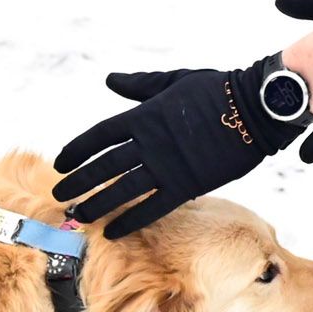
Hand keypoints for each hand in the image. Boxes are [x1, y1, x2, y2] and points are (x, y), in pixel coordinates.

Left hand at [51, 58, 301, 238]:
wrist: (253, 109)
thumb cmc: (215, 89)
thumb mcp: (172, 81)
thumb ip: (139, 85)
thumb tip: (110, 79)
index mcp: (142, 116)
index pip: (98, 136)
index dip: (77, 150)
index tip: (61, 162)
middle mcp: (148, 143)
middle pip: (103, 167)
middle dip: (79, 181)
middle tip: (59, 195)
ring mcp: (165, 166)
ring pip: (122, 190)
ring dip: (97, 204)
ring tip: (78, 215)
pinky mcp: (186, 185)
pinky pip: (152, 207)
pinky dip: (131, 220)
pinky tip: (113, 231)